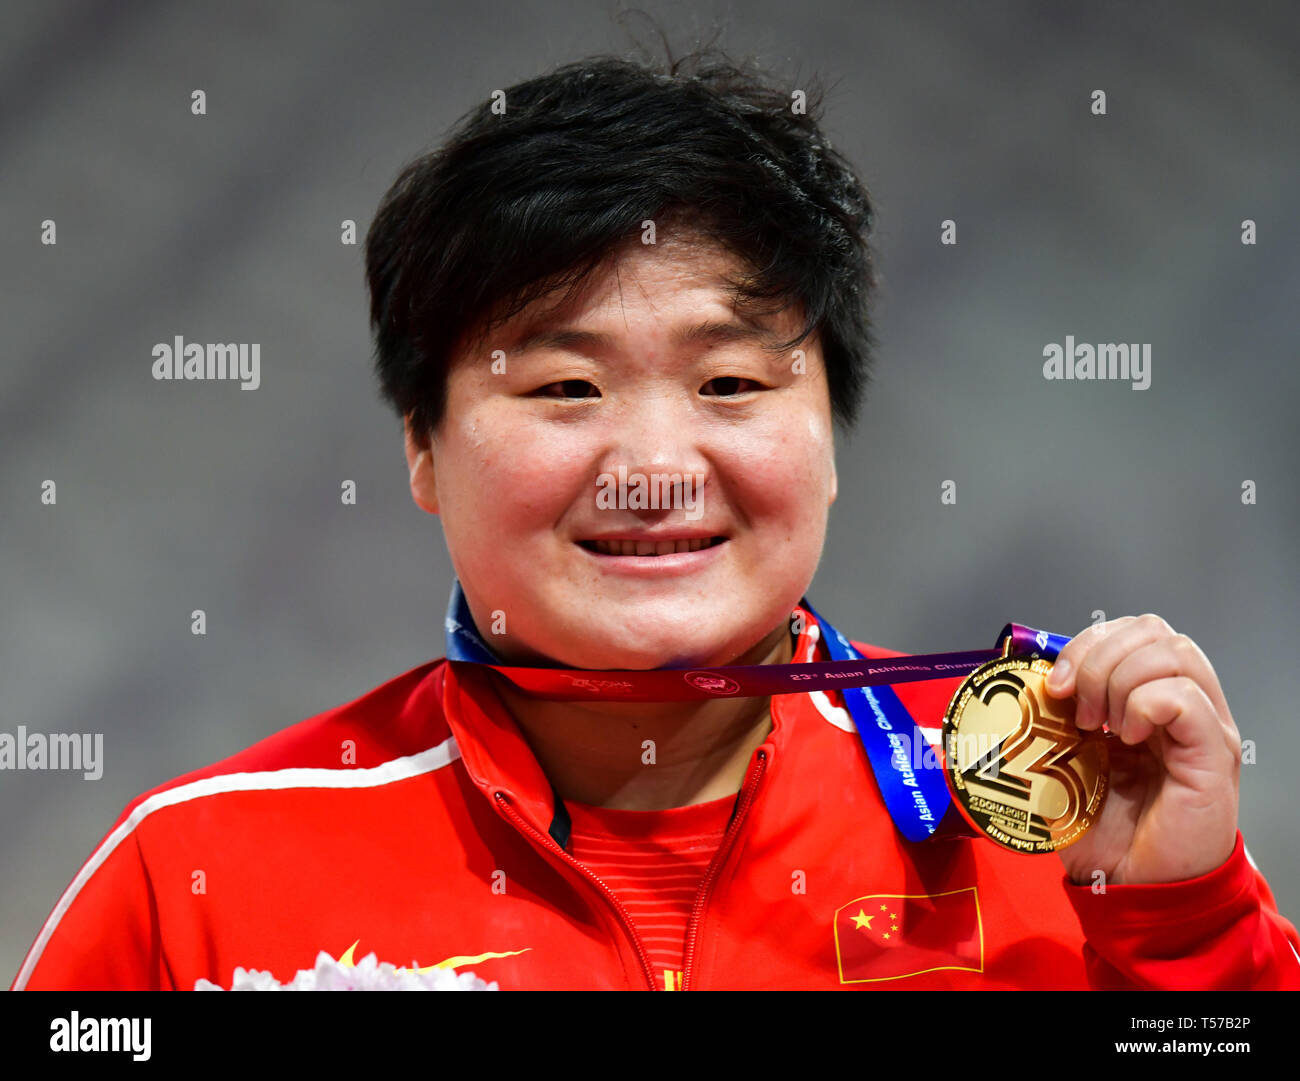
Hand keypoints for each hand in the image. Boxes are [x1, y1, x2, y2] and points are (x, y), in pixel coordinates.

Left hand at [1044, 614, 1241, 885]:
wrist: (1130, 888)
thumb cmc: (1103, 832)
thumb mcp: (1063, 763)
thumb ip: (1052, 721)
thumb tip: (1022, 688)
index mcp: (1149, 701)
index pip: (1132, 632)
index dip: (1087, 643)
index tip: (1053, 684)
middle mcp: (1184, 705)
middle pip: (1154, 630)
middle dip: (1099, 654)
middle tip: (1075, 706)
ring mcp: (1203, 727)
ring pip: (1173, 652)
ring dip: (1119, 678)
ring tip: (1100, 726)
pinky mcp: (1213, 753)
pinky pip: (1184, 696)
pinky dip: (1143, 705)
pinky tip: (1123, 739)